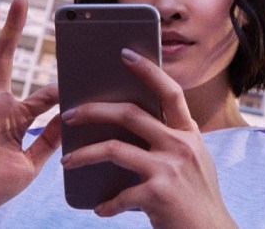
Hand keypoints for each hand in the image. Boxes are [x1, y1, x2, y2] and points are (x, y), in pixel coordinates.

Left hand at [60, 48, 236, 228]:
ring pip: (114, 149)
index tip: (125, 54)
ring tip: (67, 162)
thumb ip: (171, 142)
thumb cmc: (197, 200)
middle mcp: (181, 145)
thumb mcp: (194, 162)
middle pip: (130, 113)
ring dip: (84, 155)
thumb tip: (132, 128)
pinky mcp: (158, 194)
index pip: (169, 91)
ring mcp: (169, 168)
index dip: (148, 70)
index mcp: (189, 134)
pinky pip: (119, 195)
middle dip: (94, 110)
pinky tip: (100, 209)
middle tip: (70, 115)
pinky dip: (106, 204)